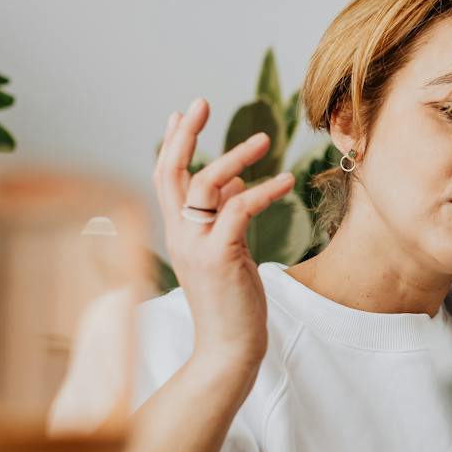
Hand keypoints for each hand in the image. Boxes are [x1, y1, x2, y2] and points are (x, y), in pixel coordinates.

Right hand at [153, 98, 298, 379]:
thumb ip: (227, 217)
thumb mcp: (228, 252)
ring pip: (205, 186)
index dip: (172, 144)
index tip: (181, 114)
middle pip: (170, 173)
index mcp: (178, 233)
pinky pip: (239, 210)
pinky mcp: (220, 257)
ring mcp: (196, 246)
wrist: (229, 349)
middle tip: (201, 102)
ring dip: (235, 157)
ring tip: (265, 139)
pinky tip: (286, 181)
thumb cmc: (232, 302)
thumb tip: (238, 182)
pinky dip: (263, 191)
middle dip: (184, 134)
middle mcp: (179, 235)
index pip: (165, 179)